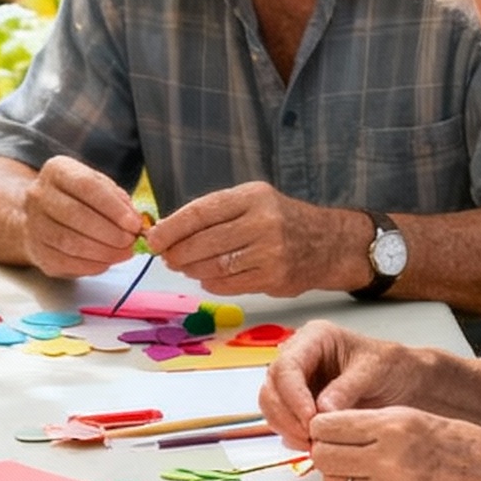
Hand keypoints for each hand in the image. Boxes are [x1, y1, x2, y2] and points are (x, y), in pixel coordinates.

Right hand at [20, 157, 144, 276]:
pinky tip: (106, 261)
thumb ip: (118, 201)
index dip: (113, 207)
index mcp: (57, 171)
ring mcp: (34, 224)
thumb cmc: (77, 199)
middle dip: (110, 232)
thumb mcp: (98, 187)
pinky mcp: (37, 251)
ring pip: (69, 241)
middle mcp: (39, 195)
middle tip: (129, 241)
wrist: (42, 216)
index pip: (86, 186)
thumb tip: (135, 222)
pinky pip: (65, 262)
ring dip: (102, 251)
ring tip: (122, 252)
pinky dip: (91, 265)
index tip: (133, 223)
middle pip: (76, 214)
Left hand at [145, 183, 365, 296]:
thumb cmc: (280, 220)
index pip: (200, 212)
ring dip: (191, 269)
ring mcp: (270, 252)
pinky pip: (228, 284)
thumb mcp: (252, 201)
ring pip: (214, 266)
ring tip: (183, 266)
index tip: (153, 239)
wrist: (327, 243)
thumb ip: (214, 213)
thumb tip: (167, 230)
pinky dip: (211, 282)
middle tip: (166, 257)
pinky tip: (206, 277)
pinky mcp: (273, 277)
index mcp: (252, 196)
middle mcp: (263, 222)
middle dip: (177, 252)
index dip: (171, 228)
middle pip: (203, 242)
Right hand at [260, 324, 434, 449]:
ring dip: (287, 429)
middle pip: (271, 388)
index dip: (293, 396)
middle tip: (311, 438)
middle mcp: (299, 358)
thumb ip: (347, 389)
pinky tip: (314, 443)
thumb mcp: (376, 371)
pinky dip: (293, 436)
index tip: (310, 420)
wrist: (407, 385)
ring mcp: (297, 382)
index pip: (286, 367)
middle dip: (287, 417)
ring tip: (315, 444)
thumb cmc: (395, 368)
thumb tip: (321, 410)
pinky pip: (282, 422)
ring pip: (271, 407)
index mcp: (314, 338)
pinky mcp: (299, 405)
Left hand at [306, 405, 480, 480]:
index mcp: (394, 427)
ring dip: (337, 473)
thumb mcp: (416, 416)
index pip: (327, 425)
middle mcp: (387, 460)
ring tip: (357, 464)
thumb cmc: (463, 447)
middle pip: (322, 455)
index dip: (322, 425)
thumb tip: (329, 426)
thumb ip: (371, 421)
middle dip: (324, 449)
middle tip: (337, 446)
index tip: (326, 425)